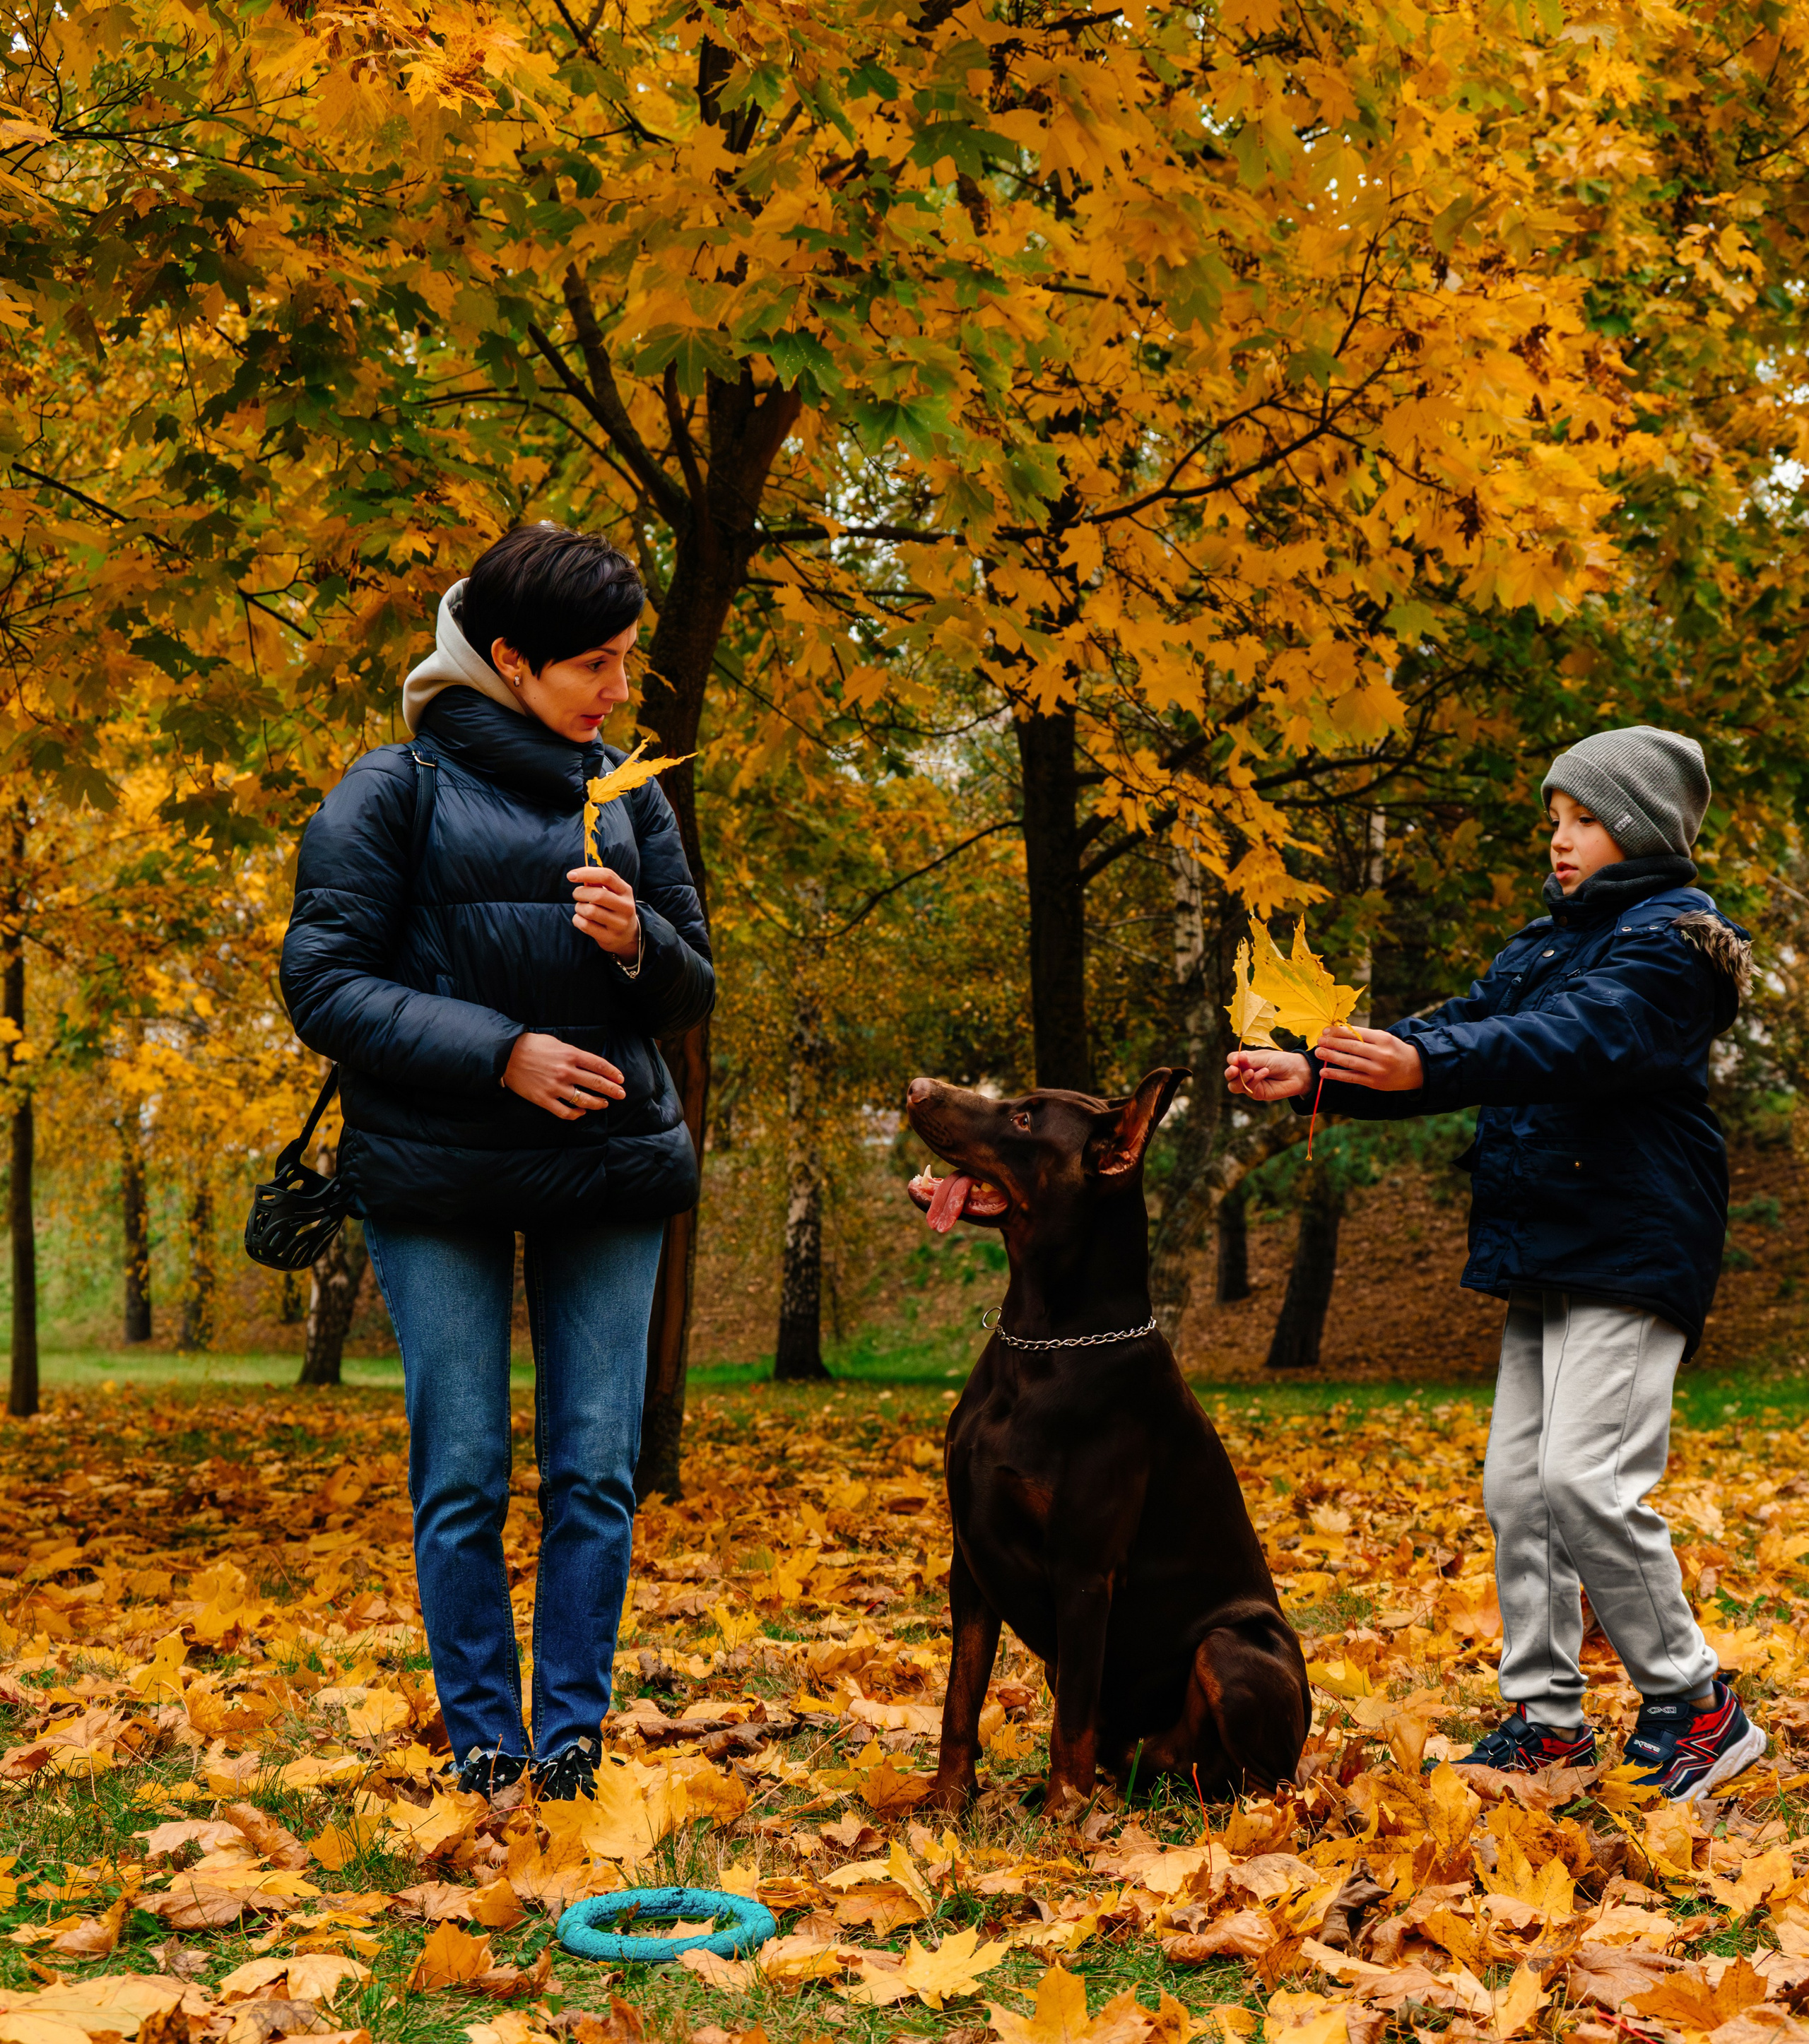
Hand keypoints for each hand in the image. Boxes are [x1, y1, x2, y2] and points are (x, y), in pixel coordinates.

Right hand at [503, 1031, 625, 1120]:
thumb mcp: (556, 1043)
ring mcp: (555, 1087)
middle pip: (596, 1083)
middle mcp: (566, 1071)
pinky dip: (576, 1114)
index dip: (613, 1073)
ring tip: (604, 1104)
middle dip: (612, 1090)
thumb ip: (573, 1053)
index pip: (599, 1065)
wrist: (505, 1056)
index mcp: (570, 1055)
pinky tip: (581, 1111)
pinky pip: (565, 1112)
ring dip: (598, 1103)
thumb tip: (588, 1063)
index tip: (620, 1079)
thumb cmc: (531, 1046)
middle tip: (621, 1094)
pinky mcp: (544, 1099)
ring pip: (584, 1100)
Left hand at [567, 865, 640, 959]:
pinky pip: (585, 925)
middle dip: (580, 893)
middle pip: (598, 895)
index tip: (570, 875)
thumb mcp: (612, 892)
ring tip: (581, 908)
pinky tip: (581, 919)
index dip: (586, 873)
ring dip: (579, 907)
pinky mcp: (609, 937)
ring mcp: (619, 924)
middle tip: (577, 895)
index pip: (607, 876)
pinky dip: (577, 919)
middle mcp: (626, 907)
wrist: (628, 934)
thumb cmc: (613, 907)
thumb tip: (577, 875)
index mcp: (625, 891)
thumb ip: (597, 882)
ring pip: (590, 911)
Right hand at [1226, 1049, 1312, 1099]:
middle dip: (1230, 1073)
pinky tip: (1264, 1072)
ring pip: (1234, 1086)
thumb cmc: (1281, 1062)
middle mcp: (1245, 1072)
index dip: (1232, 1060)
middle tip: (1234, 1069)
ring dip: (1241, 1078)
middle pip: (1230, 1075)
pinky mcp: (1256, 1093)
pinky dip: (1254, 1080)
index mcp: (1246, 1060)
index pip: (1232, 1060)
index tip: (1237, 1060)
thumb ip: (1250, 1060)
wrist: (1297, 1073)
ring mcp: (1250, 1084)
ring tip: (1251, 1072)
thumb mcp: (1265, 1058)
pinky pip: (1248, 1089)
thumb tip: (1236, 1059)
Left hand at [1313, 1024, 1424, 1091]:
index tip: (1326, 1030)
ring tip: (1318, 1053)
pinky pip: (1352, 1078)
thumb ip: (1365, 1036)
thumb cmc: (1395, 1050)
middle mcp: (1381, 1054)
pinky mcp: (1374, 1082)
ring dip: (1332, 1057)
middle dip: (1333, 1043)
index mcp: (1383, 1039)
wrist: (1416, 1069)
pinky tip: (1324, 1072)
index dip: (1340, 1032)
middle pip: (1352, 1047)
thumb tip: (1339, 1031)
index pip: (1357, 1033)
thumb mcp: (1385, 1038)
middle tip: (1319, 1040)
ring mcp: (1377, 1069)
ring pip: (1350, 1062)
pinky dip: (1337, 1075)